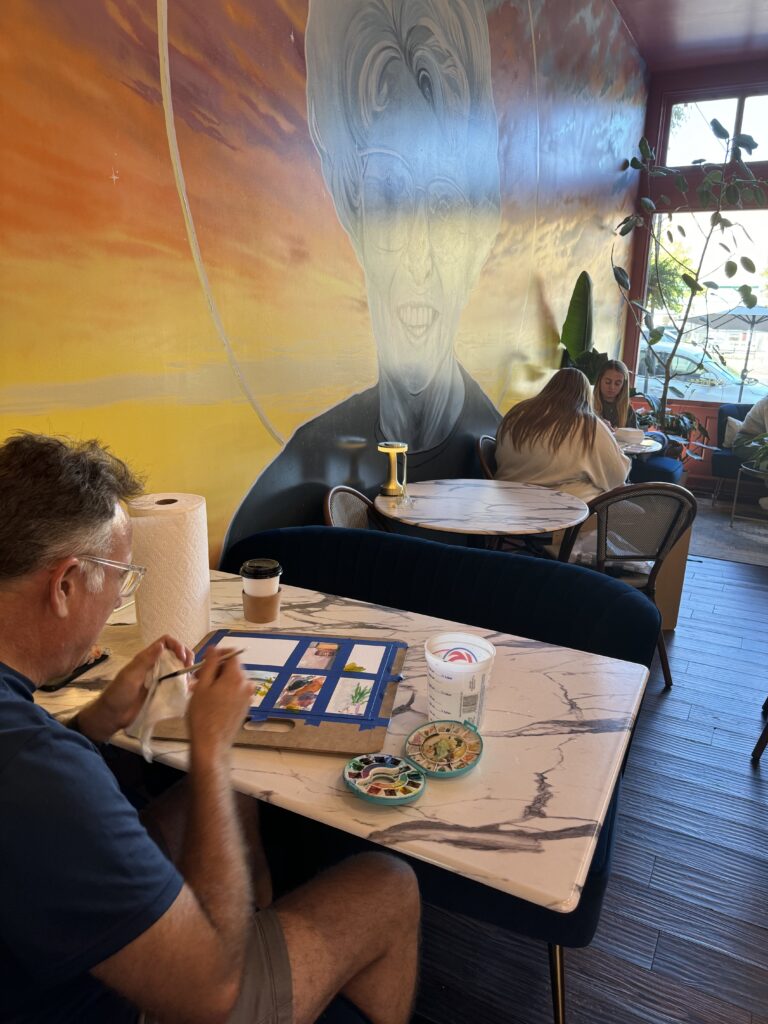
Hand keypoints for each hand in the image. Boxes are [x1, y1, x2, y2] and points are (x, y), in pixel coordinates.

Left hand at [78, 636, 192, 742]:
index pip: (165, 642)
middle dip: (185, 656)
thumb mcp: (131, 676)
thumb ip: (145, 660)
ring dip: (185, 668)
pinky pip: (174, 682)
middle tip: (189, 667)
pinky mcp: (160, 690)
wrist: (113, 716)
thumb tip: (162, 644)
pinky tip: (187, 687)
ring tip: (190, 677)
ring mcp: (158, 678)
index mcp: (145, 658)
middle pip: (174, 653)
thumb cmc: (118, 694)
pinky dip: (182, 681)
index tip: (183, 658)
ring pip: (176, 667)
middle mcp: (154, 665)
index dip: (177, 646)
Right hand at [186, 648, 250, 763]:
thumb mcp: (202, 686)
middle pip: (232, 667)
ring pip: (232, 680)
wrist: (211, 743)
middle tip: (197, 679)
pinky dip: (224, 690)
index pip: (232, 653)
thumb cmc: (203, 714)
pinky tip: (210, 700)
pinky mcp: (245, 706)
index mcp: (237, 677)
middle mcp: (247, 684)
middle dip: (215, 669)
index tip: (204, 661)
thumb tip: (214, 649)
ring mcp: (248, 697)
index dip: (217, 654)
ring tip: (200, 691)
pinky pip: (235, 691)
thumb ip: (209, 664)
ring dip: (217, 680)